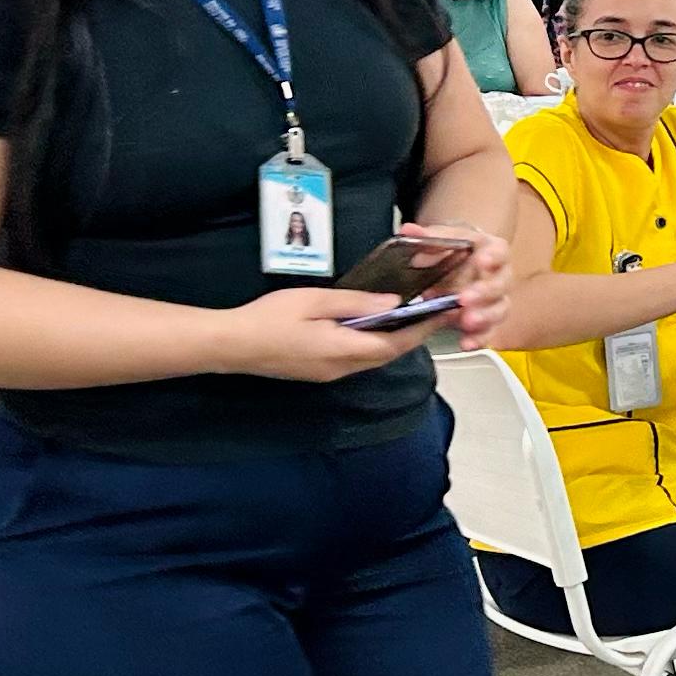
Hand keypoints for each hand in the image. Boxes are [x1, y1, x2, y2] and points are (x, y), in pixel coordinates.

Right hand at [216, 287, 451, 382]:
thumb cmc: (271, 318)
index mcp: (343, 350)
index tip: (442, 314)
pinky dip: (374, 344)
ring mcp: (330, 374)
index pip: (394, 344)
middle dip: (413, 335)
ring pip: (373, 359)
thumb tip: (394, 303)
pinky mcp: (319, 373)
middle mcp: (342, 369)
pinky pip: (357, 360)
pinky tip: (375, 327)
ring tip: (410, 317)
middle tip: (433, 312)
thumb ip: (356, 303)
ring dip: (394, 341)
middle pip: (388, 354)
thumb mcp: (315, 301)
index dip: (421, 330)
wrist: (233, 345)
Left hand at [422, 224, 516, 347]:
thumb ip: (427, 237)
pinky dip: (479, 339)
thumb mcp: (440, 239)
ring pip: (499, 310)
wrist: (454, 265)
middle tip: (465, 299)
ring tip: (466, 322)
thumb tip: (408, 231)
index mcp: (490, 251)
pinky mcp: (486, 322)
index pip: (500, 252)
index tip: (482, 261)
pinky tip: (465, 344)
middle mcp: (498, 276)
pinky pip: (489, 332)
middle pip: (501, 284)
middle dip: (485, 292)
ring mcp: (494, 301)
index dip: (494, 257)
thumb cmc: (452, 250)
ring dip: (485, 318)